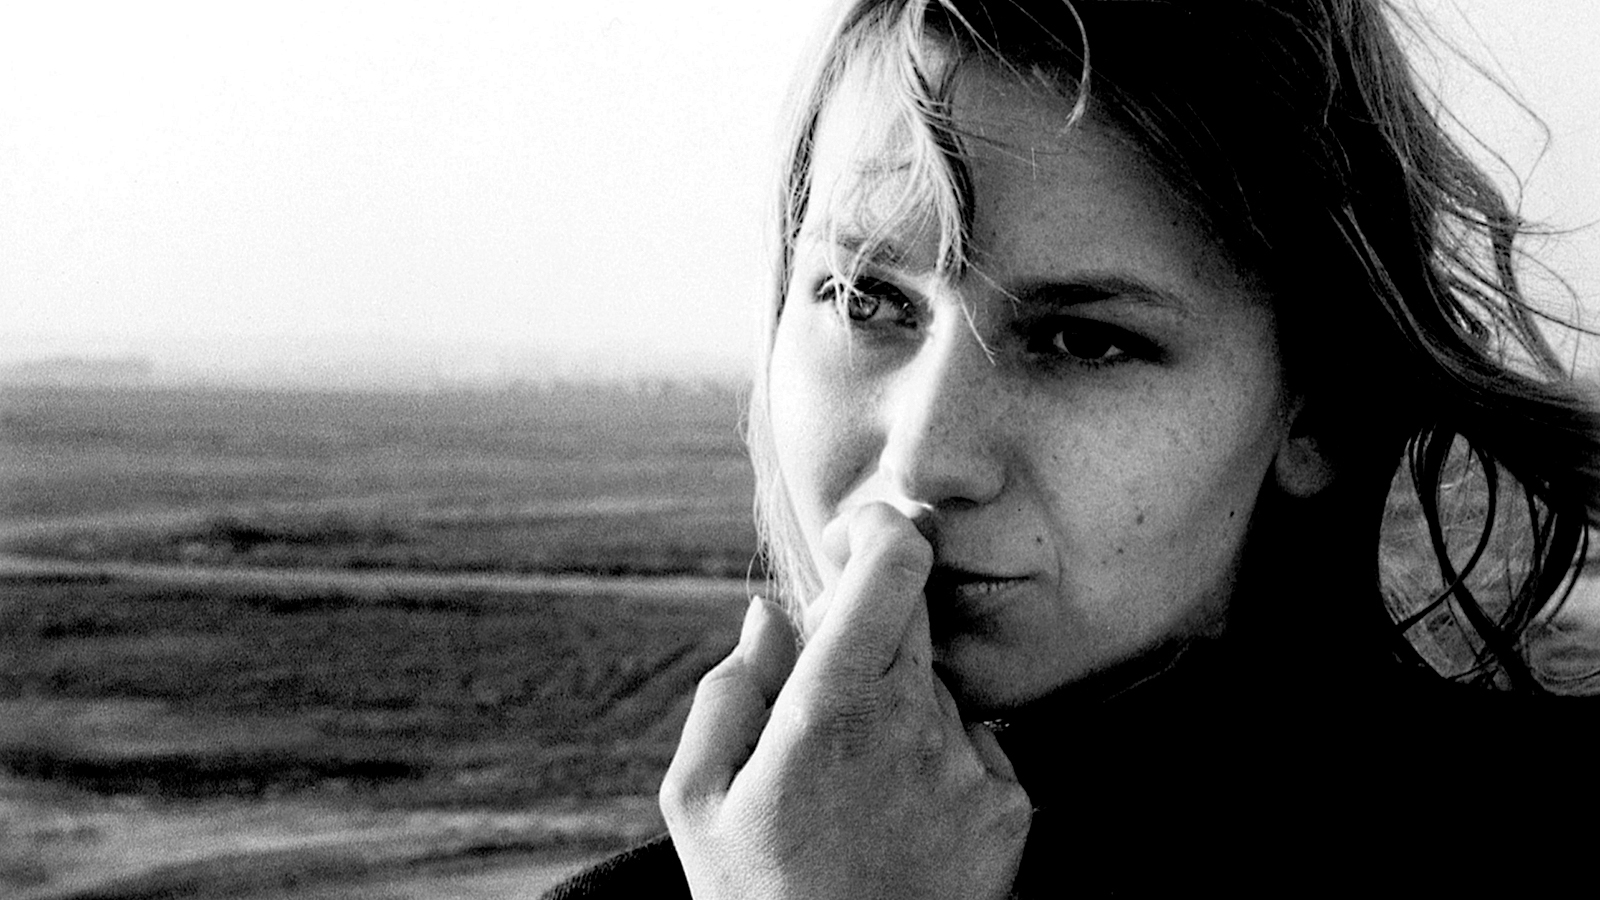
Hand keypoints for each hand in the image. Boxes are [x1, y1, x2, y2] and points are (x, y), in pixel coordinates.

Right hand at [660, 503, 1031, 899]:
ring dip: (899, 703)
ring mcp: (971, 768)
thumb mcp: (698, 801)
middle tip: (823, 695)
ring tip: (851, 787)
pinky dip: (938, 757)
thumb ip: (730, 692)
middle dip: (869, 629)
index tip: (855, 533)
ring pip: (939, 685)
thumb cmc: (757, 898)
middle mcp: (916, 726)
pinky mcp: (1010, 809)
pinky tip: (896, 815)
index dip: (880, 527)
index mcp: (833, 710)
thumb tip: (768, 613)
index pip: (893, 567)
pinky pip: (974, 743)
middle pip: (915, 617)